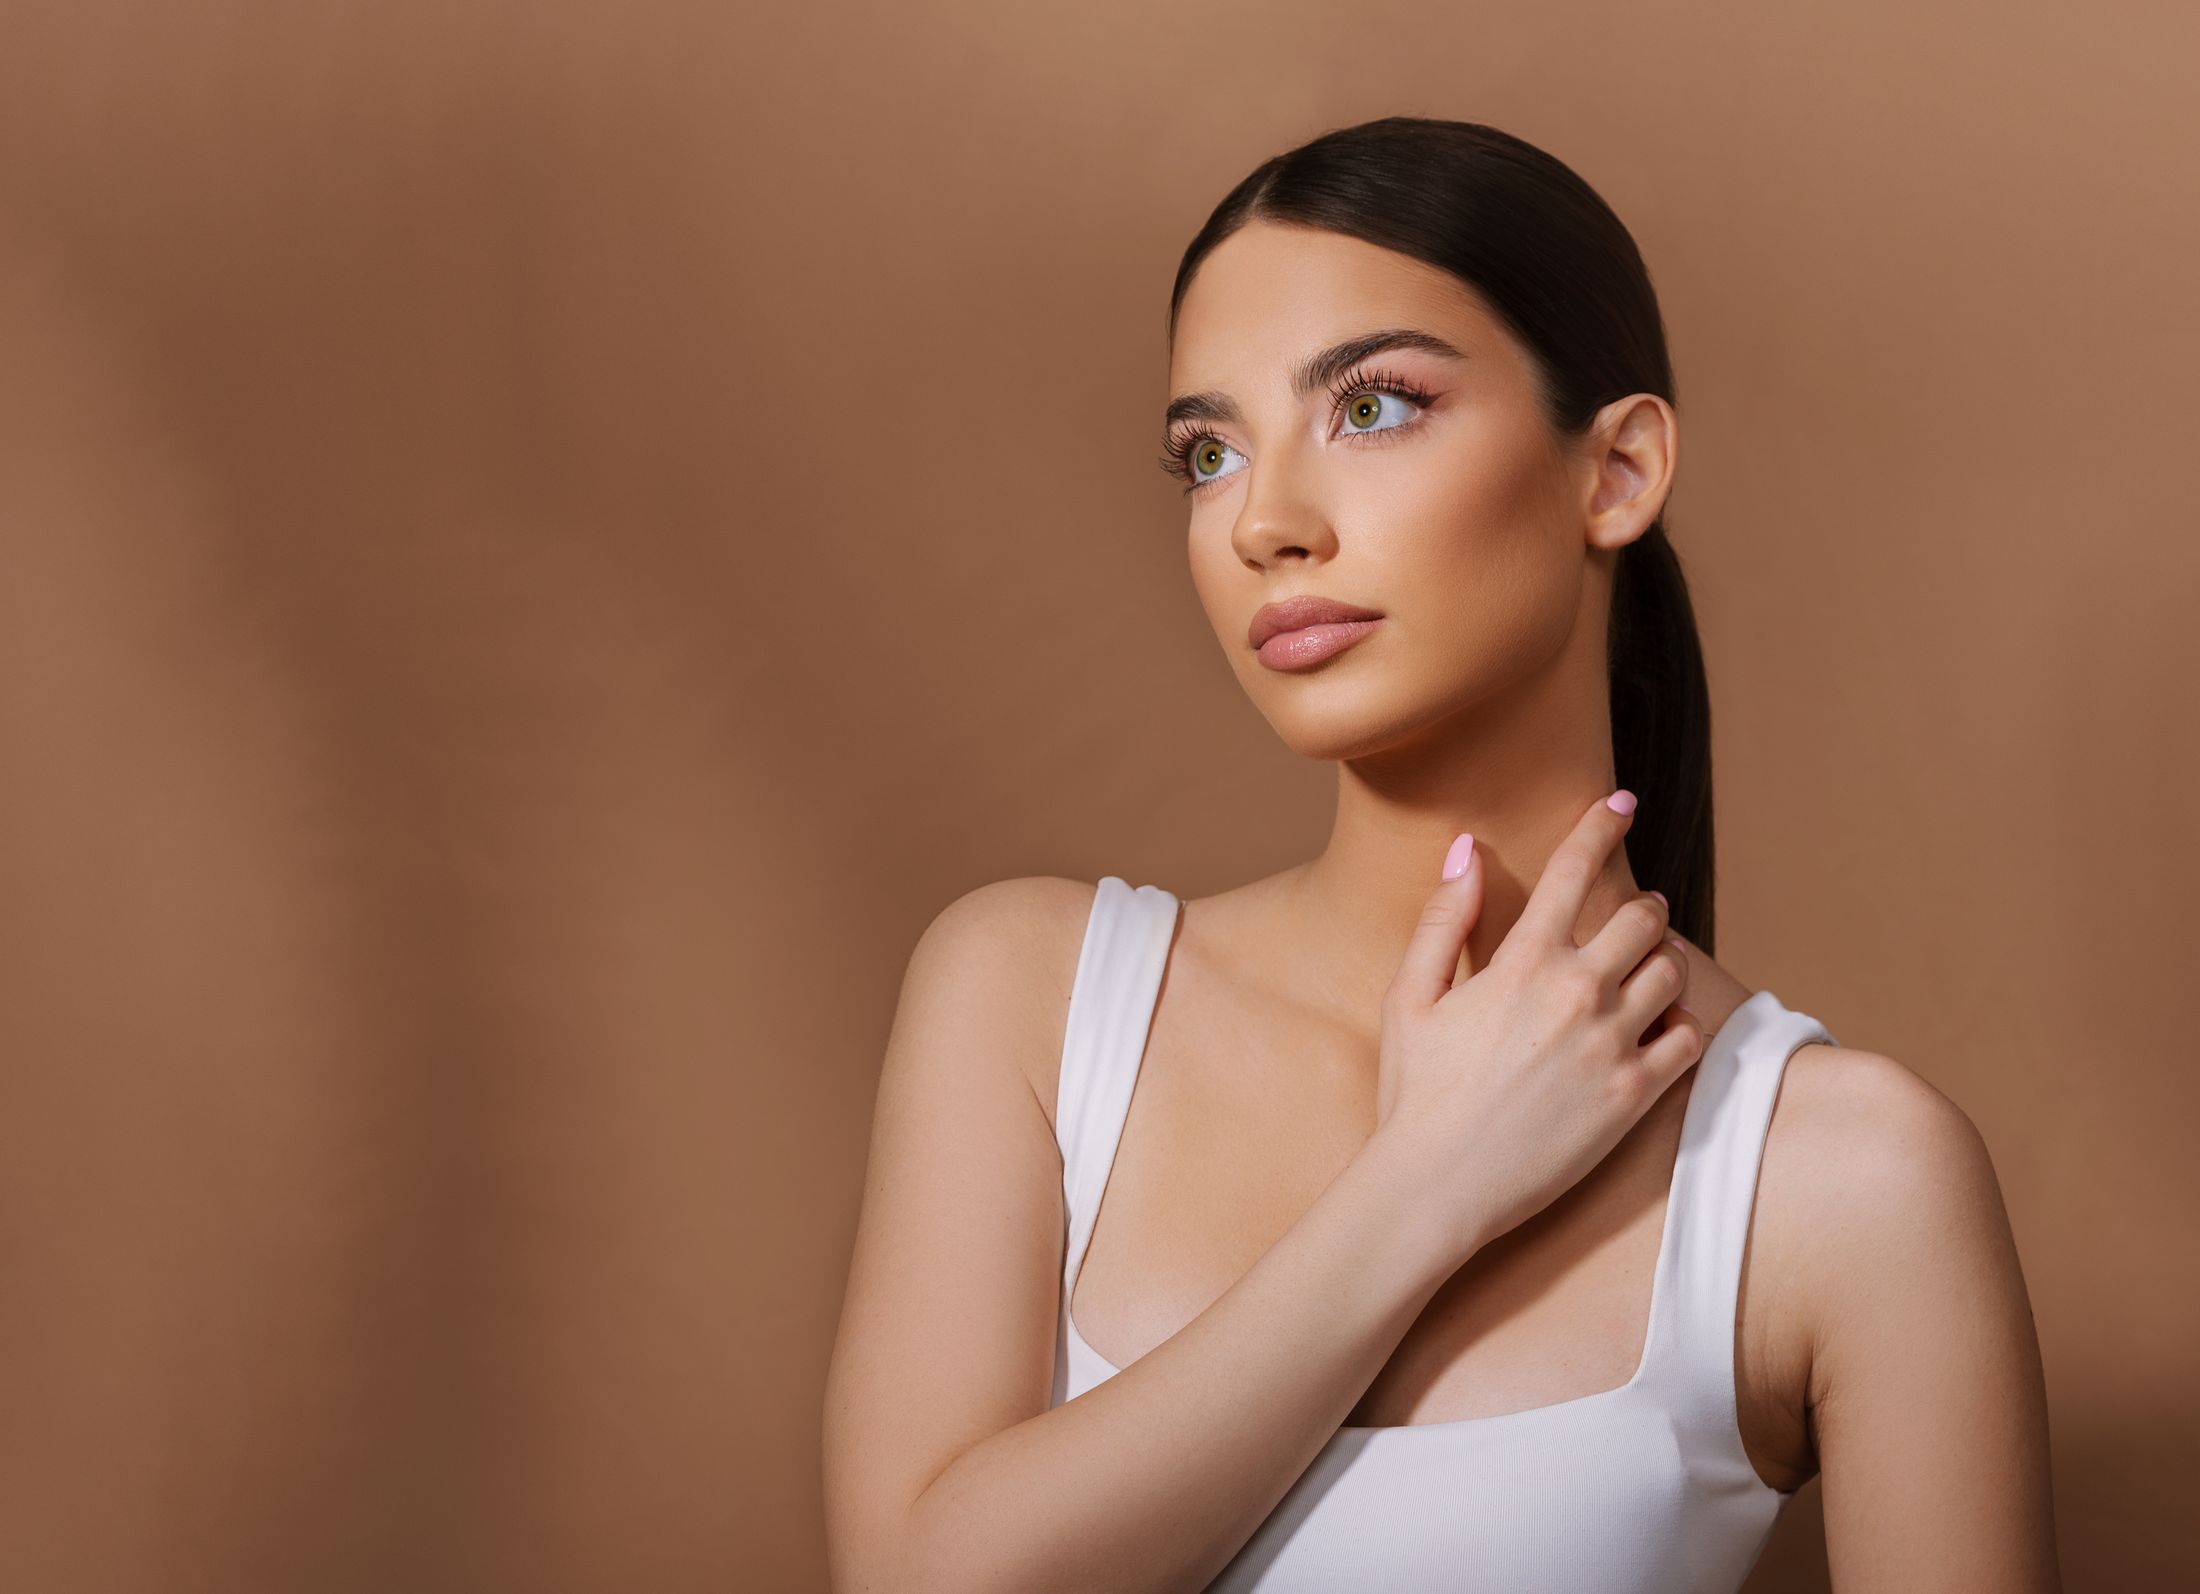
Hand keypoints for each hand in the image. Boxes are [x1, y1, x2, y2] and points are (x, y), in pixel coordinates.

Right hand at [1369, 791, 1701, 1261]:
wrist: (1437, 1186)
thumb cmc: (1414, 1093)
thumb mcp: (1408, 998)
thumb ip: (1443, 920)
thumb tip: (1465, 850)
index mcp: (1521, 963)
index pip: (1574, 870)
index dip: (1600, 826)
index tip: (1621, 803)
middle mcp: (1576, 993)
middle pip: (1643, 919)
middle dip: (1644, 909)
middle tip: (1639, 916)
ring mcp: (1611, 1045)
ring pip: (1672, 972)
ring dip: (1664, 960)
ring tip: (1648, 969)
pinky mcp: (1634, 1097)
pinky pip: (1687, 1039)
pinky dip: (1680, 1023)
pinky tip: (1658, 1027)